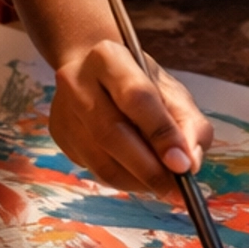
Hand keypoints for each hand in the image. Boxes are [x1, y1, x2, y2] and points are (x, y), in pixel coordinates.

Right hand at [50, 39, 214, 193]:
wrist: (96, 72)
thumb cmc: (140, 82)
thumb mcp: (172, 92)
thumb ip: (189, 124)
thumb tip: (189, 164)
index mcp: (109, 58)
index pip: (136, 98)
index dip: (162, 134)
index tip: (184, 166)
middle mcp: (77, 81)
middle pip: (112, 134)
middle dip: (148, 169)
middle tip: (175, 189)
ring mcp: (63, 111)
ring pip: (100, 161)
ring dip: (137, 182)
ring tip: (162, 185)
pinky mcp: (59, 135)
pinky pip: (94, 170)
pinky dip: (123, 181)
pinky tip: (139, 176)